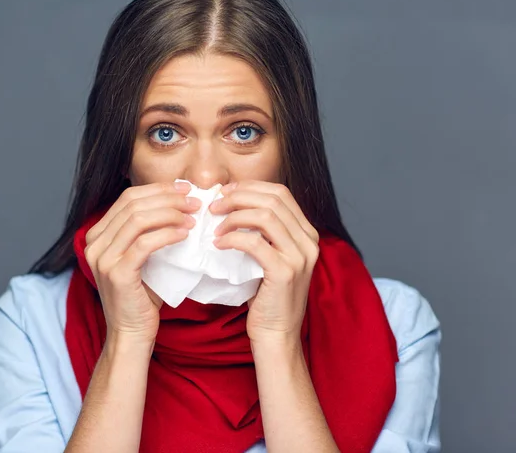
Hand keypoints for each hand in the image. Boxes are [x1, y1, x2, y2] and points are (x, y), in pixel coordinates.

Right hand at [84, 181, 200, 343]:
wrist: (131, 332)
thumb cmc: (142, 295)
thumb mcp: (141, 257)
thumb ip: (149, 231)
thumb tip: (179, 203)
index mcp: (97, 235)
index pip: (128, 198)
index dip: (158, 189)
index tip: (184, 189)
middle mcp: (94, 243)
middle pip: (133, 204)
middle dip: (168, 198)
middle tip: (194, 202)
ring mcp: (102, 258)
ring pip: (138, 220)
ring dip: (170, 214)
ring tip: (193, 217)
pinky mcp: (117, 273)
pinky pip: (145, 243)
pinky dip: (168, 234)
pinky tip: (184, 234)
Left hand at [209, 180, 319, 343]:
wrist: (276, 335)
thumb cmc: (268, 297)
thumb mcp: (271, 258)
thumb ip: (263, 233)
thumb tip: (232, 204)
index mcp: (307, 233)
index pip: (281, 193)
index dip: (250, 187)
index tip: (226, 192)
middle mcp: (309, 241)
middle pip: (273, 199)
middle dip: (239, 196)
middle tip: (214, 205)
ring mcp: (300, 256)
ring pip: (265, 216)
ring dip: (234, 215)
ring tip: (214, 225)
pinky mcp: (285, 272)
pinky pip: (254, 243)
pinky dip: (232, 238)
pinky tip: (218, 244)